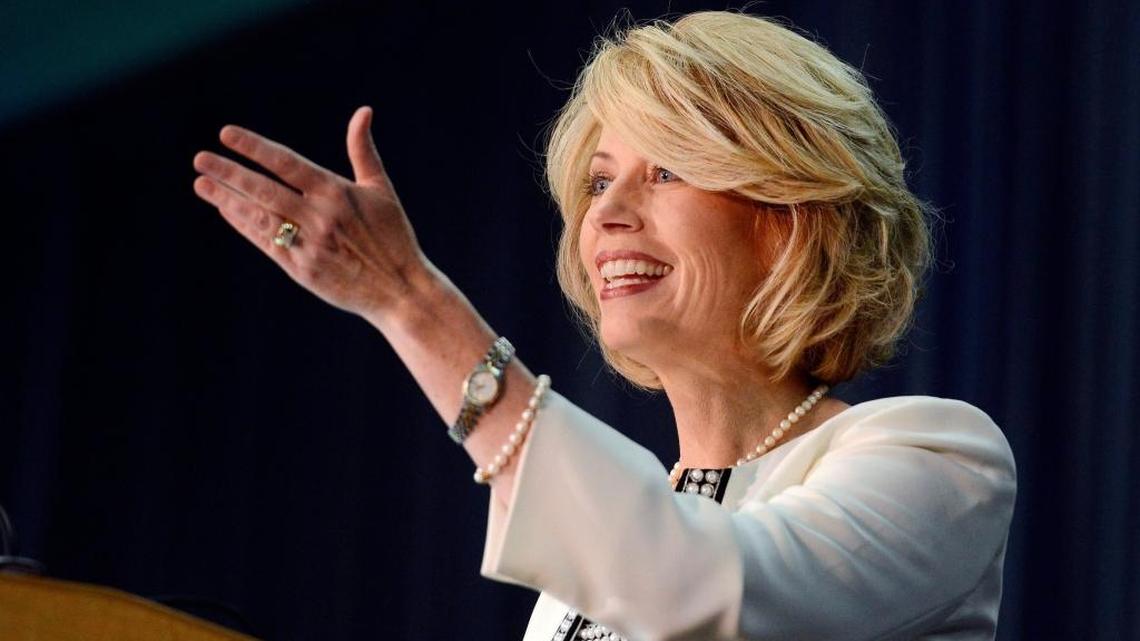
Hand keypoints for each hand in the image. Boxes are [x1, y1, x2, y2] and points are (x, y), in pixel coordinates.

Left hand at [192, 106, 429, 318]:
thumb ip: (363, 151)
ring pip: (259, 216)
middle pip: (265, 189)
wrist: (400, 289)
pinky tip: (226, 209)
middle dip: (229, 173)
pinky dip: (244, 225)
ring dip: (228, 199)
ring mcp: (308, 244)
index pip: (287, 163)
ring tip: (202, 183)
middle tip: (200, 158)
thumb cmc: (393, 236)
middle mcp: (319, 217)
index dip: (254, 148)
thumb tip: (363, 111)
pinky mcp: (301, 270)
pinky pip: (265, 242)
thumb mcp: (381, 190)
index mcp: (337, 193)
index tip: (226, 134)